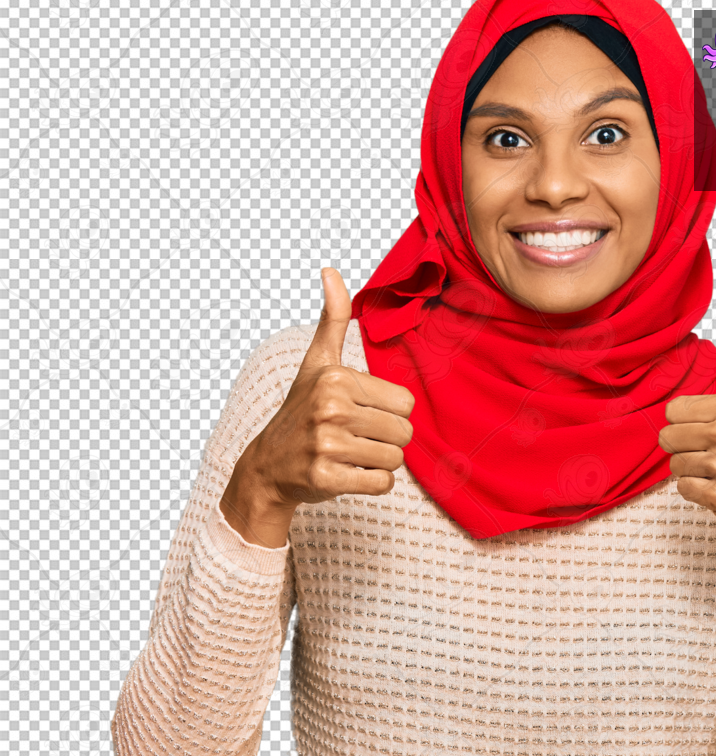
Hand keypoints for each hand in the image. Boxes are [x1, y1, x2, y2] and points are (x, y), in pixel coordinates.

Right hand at [221, 268, 415, 546]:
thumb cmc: (301, 409)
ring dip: (378, 462)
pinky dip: (370, 483)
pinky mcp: (326, 478)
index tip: (361, 413)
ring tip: (350, 454)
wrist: (269, 465)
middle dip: (386, 439)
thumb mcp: (317, 362)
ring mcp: (326, 445)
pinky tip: (347, 472)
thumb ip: (333, 319)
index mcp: (336, 378)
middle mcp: (330, 409)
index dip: (389, 412)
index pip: (406, 403)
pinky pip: (381, 485)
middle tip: (355, 437)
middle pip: (404, 433)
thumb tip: (330, 270)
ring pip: (394, 460)